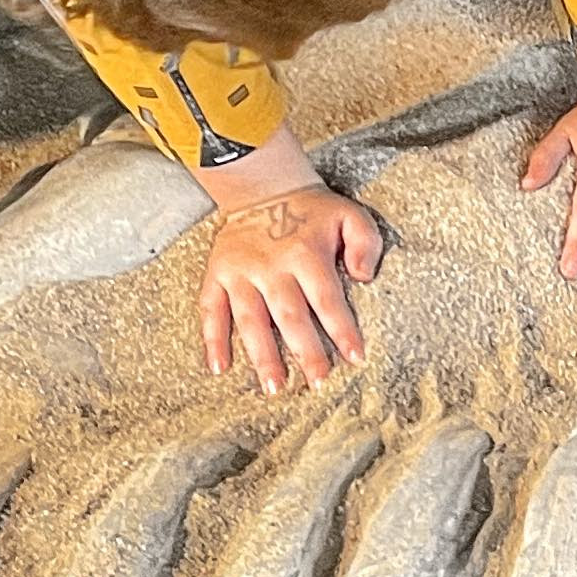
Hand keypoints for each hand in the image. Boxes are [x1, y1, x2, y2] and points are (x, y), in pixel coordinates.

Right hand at [202, 184, 381, 392]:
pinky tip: (219, 368)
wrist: (264, 189)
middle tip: (318, 383)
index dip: (341, 330)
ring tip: (275, 387)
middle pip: (289, 316)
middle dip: (305, 352)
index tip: (355, 358)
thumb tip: (364, 277)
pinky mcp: (217, 275)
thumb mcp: (350, 215)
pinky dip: (212, 339)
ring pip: (250, 320)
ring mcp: (240, 273)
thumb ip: (365, 242)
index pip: (327, 299)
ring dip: (262, 356)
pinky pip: (211, 309)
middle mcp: (270, 266)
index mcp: (305, 254)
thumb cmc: (314, 212)